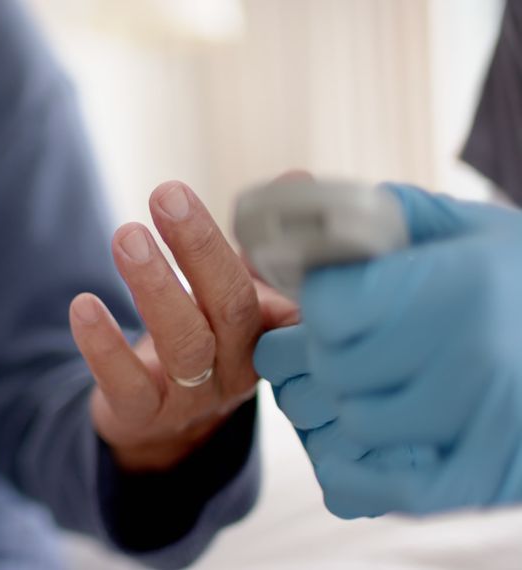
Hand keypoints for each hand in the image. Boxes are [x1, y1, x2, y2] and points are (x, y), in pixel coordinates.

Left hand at [70, 181, 296, 472]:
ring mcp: (195, 396)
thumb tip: (298, 178)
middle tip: (168, 195)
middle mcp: (241, 366)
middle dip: (200, 247)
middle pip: (232, 307)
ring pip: (185, 343)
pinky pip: (127, 384)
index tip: (271, 209)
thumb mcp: (237, 291)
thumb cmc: (207, 339)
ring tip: (126, 235)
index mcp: (273, 332)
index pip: (292, 295)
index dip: (287, 257)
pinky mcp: (145, 414)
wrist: (163, 423)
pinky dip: (104, 345)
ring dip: (154, 285)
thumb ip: (262, 241)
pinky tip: (84, 304)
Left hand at [257, 183, 521, 517]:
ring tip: (364, 385)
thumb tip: (298, 205)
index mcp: (460, 287)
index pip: (327, 308)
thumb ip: (388, 214)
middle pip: (328, 368)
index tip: (335, 302)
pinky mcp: (474, 481)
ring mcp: (475, 428)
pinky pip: (363, 489)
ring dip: (336, 408)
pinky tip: (351, 444)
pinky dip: (345, 470)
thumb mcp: (471, 229)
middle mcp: (471, 359)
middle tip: (341, 344)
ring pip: (344, 426)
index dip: (319, 304)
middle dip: (320, 354)